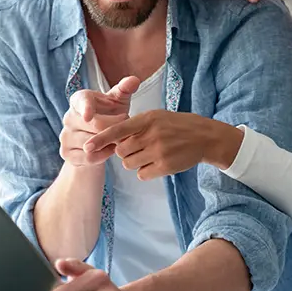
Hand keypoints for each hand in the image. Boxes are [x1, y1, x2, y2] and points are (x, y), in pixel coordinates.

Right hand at [60, 76, 139, 166]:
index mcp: (79, 99)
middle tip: (126, 129)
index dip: (85, 109)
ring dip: (110, 143)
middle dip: (114, 128)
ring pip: (91, 143)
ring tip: (120, 139)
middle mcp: (69, 116)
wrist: (97, 140)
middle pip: (94, 126)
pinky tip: (110, 150)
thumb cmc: (110, 115)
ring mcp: (65, 135)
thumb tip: (134, 80)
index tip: (88, 116)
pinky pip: (88, 157)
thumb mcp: (118, 102)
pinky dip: (103, 156)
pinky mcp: (66, 152)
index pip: (82, 102)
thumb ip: (125, 89)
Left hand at [84, 111, 243, 179]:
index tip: (87, 147)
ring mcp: (159, 152)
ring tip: (148, 154)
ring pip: (129, 164)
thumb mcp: (156, 116)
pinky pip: (142, 174)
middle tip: (137, 147)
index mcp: (148, 119)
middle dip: (124, 152)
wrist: (204, 137)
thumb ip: (135, 125)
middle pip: (121, 151)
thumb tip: (113, 139)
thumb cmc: (176, 125)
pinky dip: (145, 171)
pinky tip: (156, 163)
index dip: (101, 139)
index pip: (118, 130)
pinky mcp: (165, 167)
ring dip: (134, 162)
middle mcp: (152, 135)